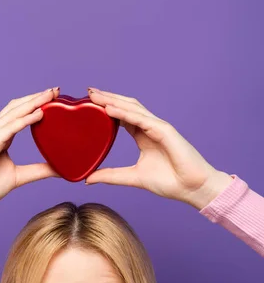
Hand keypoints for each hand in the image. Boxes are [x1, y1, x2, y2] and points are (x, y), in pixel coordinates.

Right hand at [0, 87, 59, 225]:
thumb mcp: (18, 177)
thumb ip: (38, 170)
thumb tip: (60, 169)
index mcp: (0, 136)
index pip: (19, 112)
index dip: (35, 103)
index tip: (54, 96)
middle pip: (17, 107)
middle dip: (36, 97)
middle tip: (56, 89)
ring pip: (14, 113)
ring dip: (33, 102)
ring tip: (50, 95)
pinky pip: (10, 128)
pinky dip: (25, 119)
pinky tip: (39, 114)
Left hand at [85, 88, 232, 209]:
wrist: (194, 189)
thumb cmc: (170, 182)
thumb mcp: (133, 177)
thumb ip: (112, 176)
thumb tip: (88, 178)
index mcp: (143, 135)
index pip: (122, 115)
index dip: (106, 107)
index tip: (88, 102)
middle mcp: (150, 127)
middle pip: (125, 106)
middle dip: (107, 98)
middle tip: (88, 92)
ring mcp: (158, 127)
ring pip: (132, 108)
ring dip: (113, 100)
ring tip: (95, 96)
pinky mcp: (165, 131)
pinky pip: (142, 119)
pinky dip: (125, 113)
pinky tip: (110, 110)